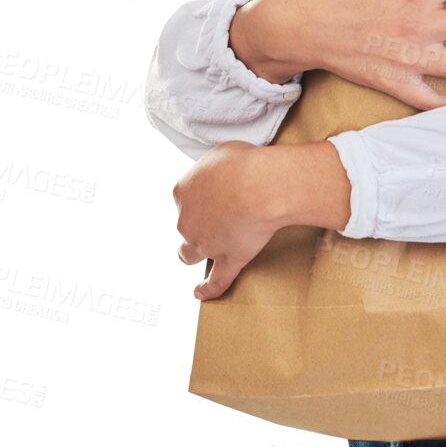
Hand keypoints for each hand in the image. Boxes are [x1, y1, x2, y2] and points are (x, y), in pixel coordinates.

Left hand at [174, 140, 351, 299]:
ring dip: (194, 254)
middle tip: (216, 217)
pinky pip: (216, 281)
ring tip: (202, 253)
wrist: (262, 187)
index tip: (216, 193)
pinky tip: (202, 294)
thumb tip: (222, 171)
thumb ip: (215, 167)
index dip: (200, 196)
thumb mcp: (222, 152)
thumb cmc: (245, 165)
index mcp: (183, 191)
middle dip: (195, 224)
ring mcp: (206, 244)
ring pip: (190, 254)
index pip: (184, 196)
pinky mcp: (228, 260)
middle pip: (184, 227)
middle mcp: (187, 220)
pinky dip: (209, 289)